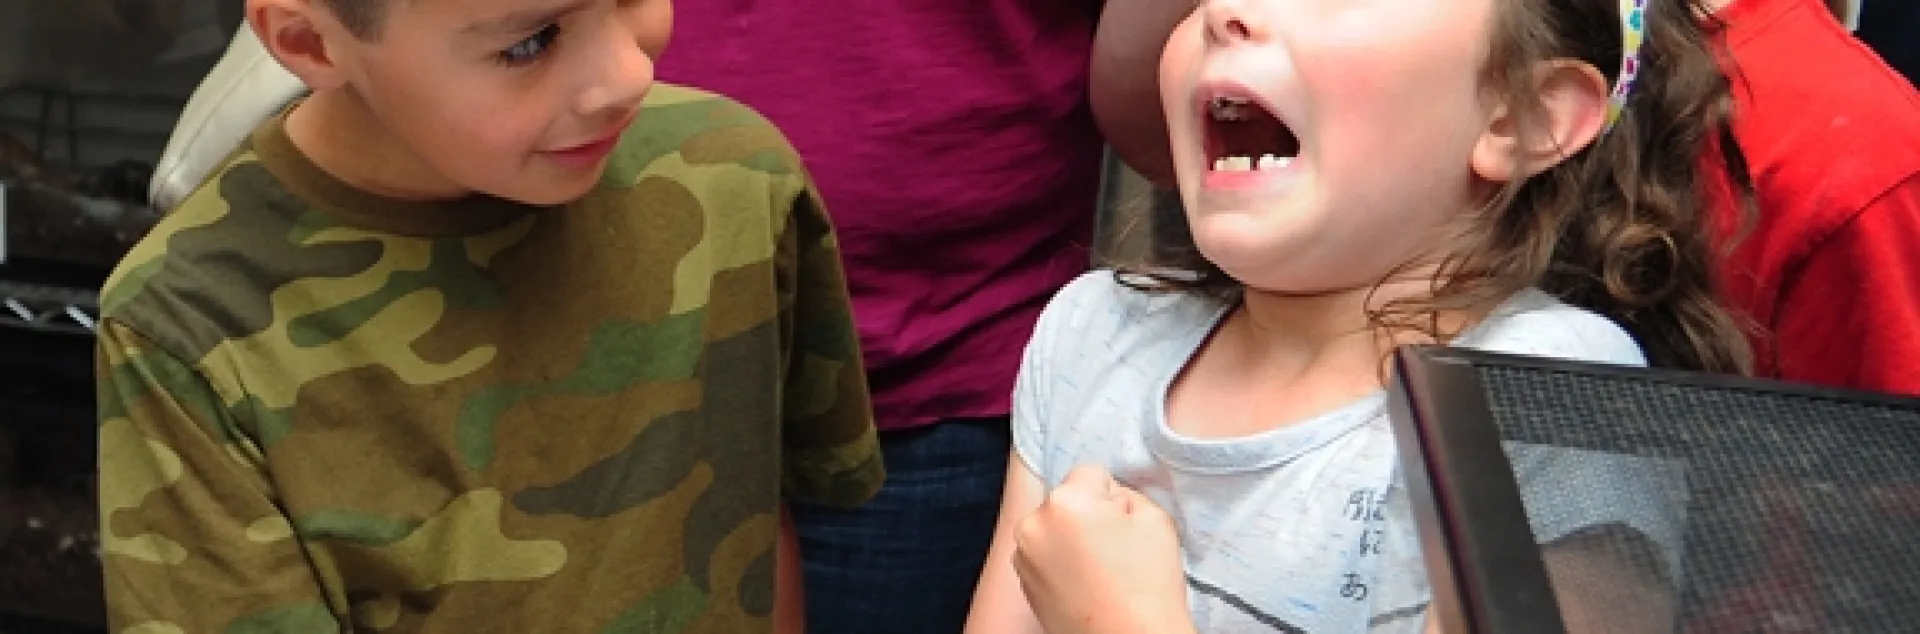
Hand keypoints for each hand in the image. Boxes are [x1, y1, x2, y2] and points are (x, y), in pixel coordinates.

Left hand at [1012, 465, 1194, 633]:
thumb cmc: (1147, 585)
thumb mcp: (1155, 517)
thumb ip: (1128, 492)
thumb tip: (1108, 498)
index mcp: (1065, 501)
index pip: (1092, 474)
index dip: (1114, 497)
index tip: (1124, 526)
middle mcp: (1033, 523)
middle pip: (1067, 499)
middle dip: (1088, 515)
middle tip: (1114, 549)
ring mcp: (1023, 555)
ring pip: (1053, 526)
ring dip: (1070, 537)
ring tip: (1099, 570)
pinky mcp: (1023, 581)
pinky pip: (1044, 553)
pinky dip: (1060, 561)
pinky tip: (1084, 583)